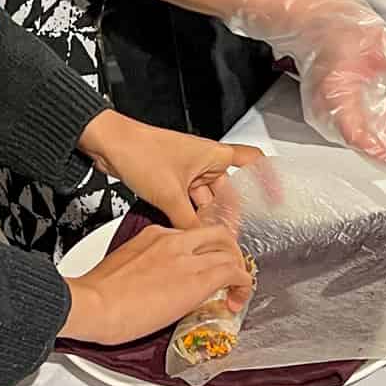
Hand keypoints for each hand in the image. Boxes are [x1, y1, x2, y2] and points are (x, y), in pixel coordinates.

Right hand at [60, 220, 252, 344]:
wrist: (93, 304)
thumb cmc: (97, 295)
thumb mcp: (125, 268)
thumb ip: (148, 268)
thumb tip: (160, 284)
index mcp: (155, 235)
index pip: (192, 235)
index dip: (205, 251)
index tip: (204, 267)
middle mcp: (174, 240)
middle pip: (218, 235)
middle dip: (229, 253)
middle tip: (229, 274)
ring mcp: (187, 258)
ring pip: (231, 252)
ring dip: (239, 271)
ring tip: (235, 291)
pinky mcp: (198, 279)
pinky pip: (235, 274)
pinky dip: (243, 286)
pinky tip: (236, 301)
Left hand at [79, 109, 261, 226]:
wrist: (108, 144)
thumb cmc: (140, 152)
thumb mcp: (170, 195)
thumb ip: (189, 222)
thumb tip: (201, 241)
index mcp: (213, 155)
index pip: (252, 162)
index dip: (268, 178)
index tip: (277, 196)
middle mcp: (203, 161)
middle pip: (227, 190)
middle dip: (228, 213)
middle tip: (231, 235)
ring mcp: (186, 170)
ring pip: (205, 199)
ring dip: (205, 217)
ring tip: (209, 238)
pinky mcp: (169, 179)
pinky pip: (187, 201)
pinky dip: (188, 215)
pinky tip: (186, 231)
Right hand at [226, 0, 385, 165]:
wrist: (311, 17)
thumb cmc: (335, 27)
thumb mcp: (382, 42)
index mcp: (333, 96)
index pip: (358, 137)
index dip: (384, 151)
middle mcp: (327, 112)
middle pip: (365, 139)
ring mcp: (330, 113)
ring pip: (366, 133)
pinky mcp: (337, 109)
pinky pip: (362, 123)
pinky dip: (383, 119)